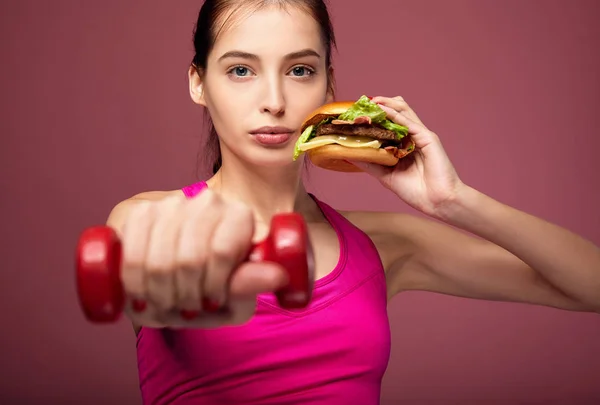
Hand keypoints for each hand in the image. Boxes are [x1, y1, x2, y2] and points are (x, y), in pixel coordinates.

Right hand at [119, 190, 288, 327]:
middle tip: (186, 310)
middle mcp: (207, 201)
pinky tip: (142, 295)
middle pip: (189, 259)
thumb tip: (279, 275)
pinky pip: (130, 253)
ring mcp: (171, 202)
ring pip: (158, 260)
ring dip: (158, 296)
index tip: (212, 303)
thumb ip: (254, 283)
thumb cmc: (215, 283)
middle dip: (183, 298)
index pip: (222, 251)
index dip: (213, 287)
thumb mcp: (239, 293)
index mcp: (240, 215)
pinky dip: (134, 284)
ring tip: (166, 306)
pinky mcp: (138, 211)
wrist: (180, 265)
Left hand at [348, 96, 466, 217]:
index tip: (358, 112)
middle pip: (398, 112)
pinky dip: (396, 115)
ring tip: (371, 101)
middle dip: (381, 104)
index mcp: (406, 144)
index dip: (376, 116)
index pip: (390, 123)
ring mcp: (421, 136)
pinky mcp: (428, 139)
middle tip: (362, 103)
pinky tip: (383, 110)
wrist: (437, 202)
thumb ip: (370, 164)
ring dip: (387, 104)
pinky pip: (410, 123)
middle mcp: (413, 137)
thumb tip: (349, 155)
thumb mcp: (386, 176)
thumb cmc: (417, 191)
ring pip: (404, 112)